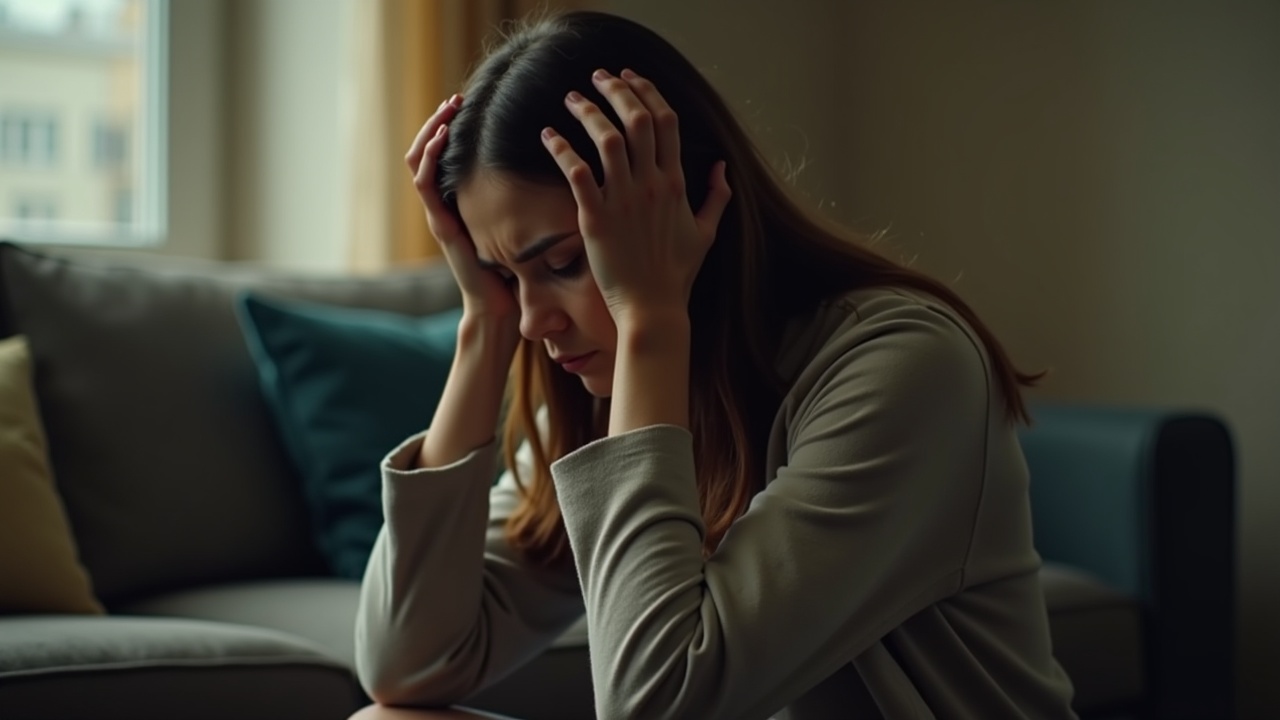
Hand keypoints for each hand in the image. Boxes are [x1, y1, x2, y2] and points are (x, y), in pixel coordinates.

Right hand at [407, 95, 518, 321]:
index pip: (448, 158)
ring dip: (430, 132)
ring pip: (420, 163)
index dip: (454, 129)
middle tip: (456, 98)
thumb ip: (535, 206)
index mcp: (463, 205)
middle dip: (439, 122)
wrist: (501, 312)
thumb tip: (567, 175)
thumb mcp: (526, 230)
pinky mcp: (441, 227)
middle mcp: (447, 207)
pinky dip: (430, 158)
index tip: (471, 105)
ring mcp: (440, 216)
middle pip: (428, 153)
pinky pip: (425, 186)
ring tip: (446, 109)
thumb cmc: (518, 276)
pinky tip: (441, 137)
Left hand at [541, 69, 731, 324]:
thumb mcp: (706, 233)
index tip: (631, 77)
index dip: (648, 92)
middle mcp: (651, 186)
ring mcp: (623, 201)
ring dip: (587, 112)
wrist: (653, 310)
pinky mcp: (596, 220)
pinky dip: (561, 149)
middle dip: (616, 90)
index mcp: (676, 184)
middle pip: (637, 120)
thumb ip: (717, 198)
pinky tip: (549, 135)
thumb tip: (721, 169)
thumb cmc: (677, 275)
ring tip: (571, 99)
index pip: (666, 122)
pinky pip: (577, 173)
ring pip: (606, 139)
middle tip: (598, 77)